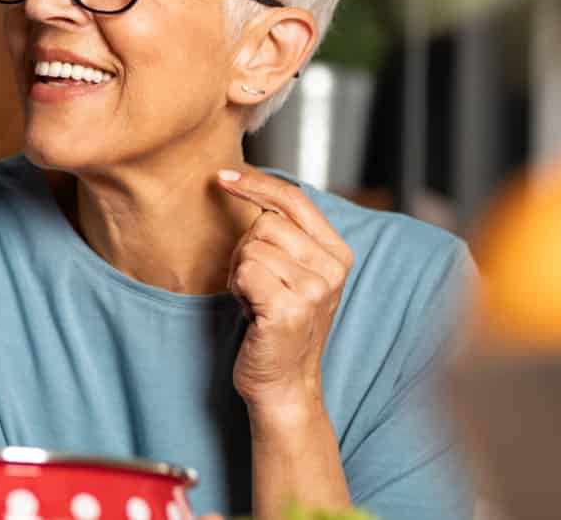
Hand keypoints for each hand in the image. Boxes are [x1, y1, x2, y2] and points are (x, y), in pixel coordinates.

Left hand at [217, 169, 353, 417]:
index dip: (256, 183)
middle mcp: (332, 269)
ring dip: (240, 272)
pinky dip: (237, 288)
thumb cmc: (277, 323)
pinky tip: (252, 311)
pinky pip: (244, 271)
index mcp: (337, 253)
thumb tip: (245, 183)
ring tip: (256, 300)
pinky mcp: (290, 309)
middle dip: (245, 250)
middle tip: (255, 285)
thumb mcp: (292, 273)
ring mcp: (314, 290)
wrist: (283, 383)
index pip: (294, 199)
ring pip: (251, 247)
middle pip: (263, 224)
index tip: (223, 177)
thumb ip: (285, 234)